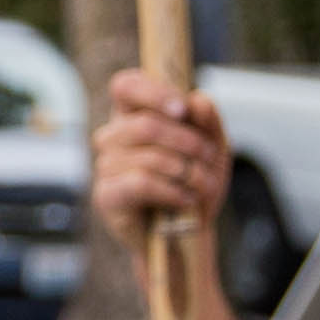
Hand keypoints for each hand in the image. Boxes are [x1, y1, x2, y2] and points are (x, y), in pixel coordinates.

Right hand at [90, 71, 227, 250]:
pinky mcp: (106, 195)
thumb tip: (197, 100)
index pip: (126, 86)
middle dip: (188, 142)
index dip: (152, 93)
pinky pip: (141, 183)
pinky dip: (173, 191)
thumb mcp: (213, 148)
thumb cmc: (195, 184)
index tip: (182, 110)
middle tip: (209, 158)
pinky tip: (186, 199)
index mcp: (134, 115)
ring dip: (188, 172)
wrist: (189, 233)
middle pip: (145, 124)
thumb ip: (208, 121)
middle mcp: (113, 136)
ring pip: (148, 156)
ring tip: (203, 185)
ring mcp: (105, 166)